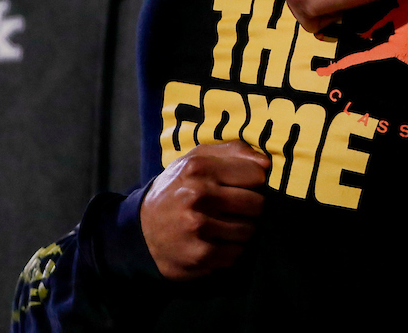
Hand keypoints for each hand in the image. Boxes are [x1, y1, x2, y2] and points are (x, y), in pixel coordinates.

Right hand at [140, 141, 270, 280]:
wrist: (141, 230)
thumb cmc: (178, 189)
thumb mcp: (196, 159)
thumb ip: (232, 151)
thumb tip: (266, 162)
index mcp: (198, 167)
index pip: (256, 175)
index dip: (255, 181)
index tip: (244, 186)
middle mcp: (197, 195)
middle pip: (257, 204)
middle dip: (251, 208)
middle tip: (236, 209)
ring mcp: (197, 226)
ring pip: (249, 230)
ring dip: (242, 230)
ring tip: (225, 225)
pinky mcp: (198, 255)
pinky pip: (237, 253)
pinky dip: (232, 250)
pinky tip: (217, 243)